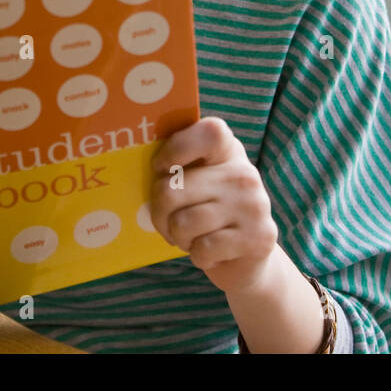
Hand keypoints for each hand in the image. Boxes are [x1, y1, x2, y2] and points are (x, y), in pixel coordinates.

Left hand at [149, 116, 278, 294]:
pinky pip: (203, 249)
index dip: (177, 147)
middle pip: (173, 189)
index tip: (161, 168)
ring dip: (180, 238)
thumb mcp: (200, 184)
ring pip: (183, 224)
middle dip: (160, 214)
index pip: (208, 133)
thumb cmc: (211, 215)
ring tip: (193, 238)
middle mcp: (244, 174)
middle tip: (169, 223)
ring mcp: (253, 205)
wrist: (250, 257)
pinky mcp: (258, 237)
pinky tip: (212, 254)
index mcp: (228, 152)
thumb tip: (132, 169)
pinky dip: (199, 257)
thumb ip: (179, 172)